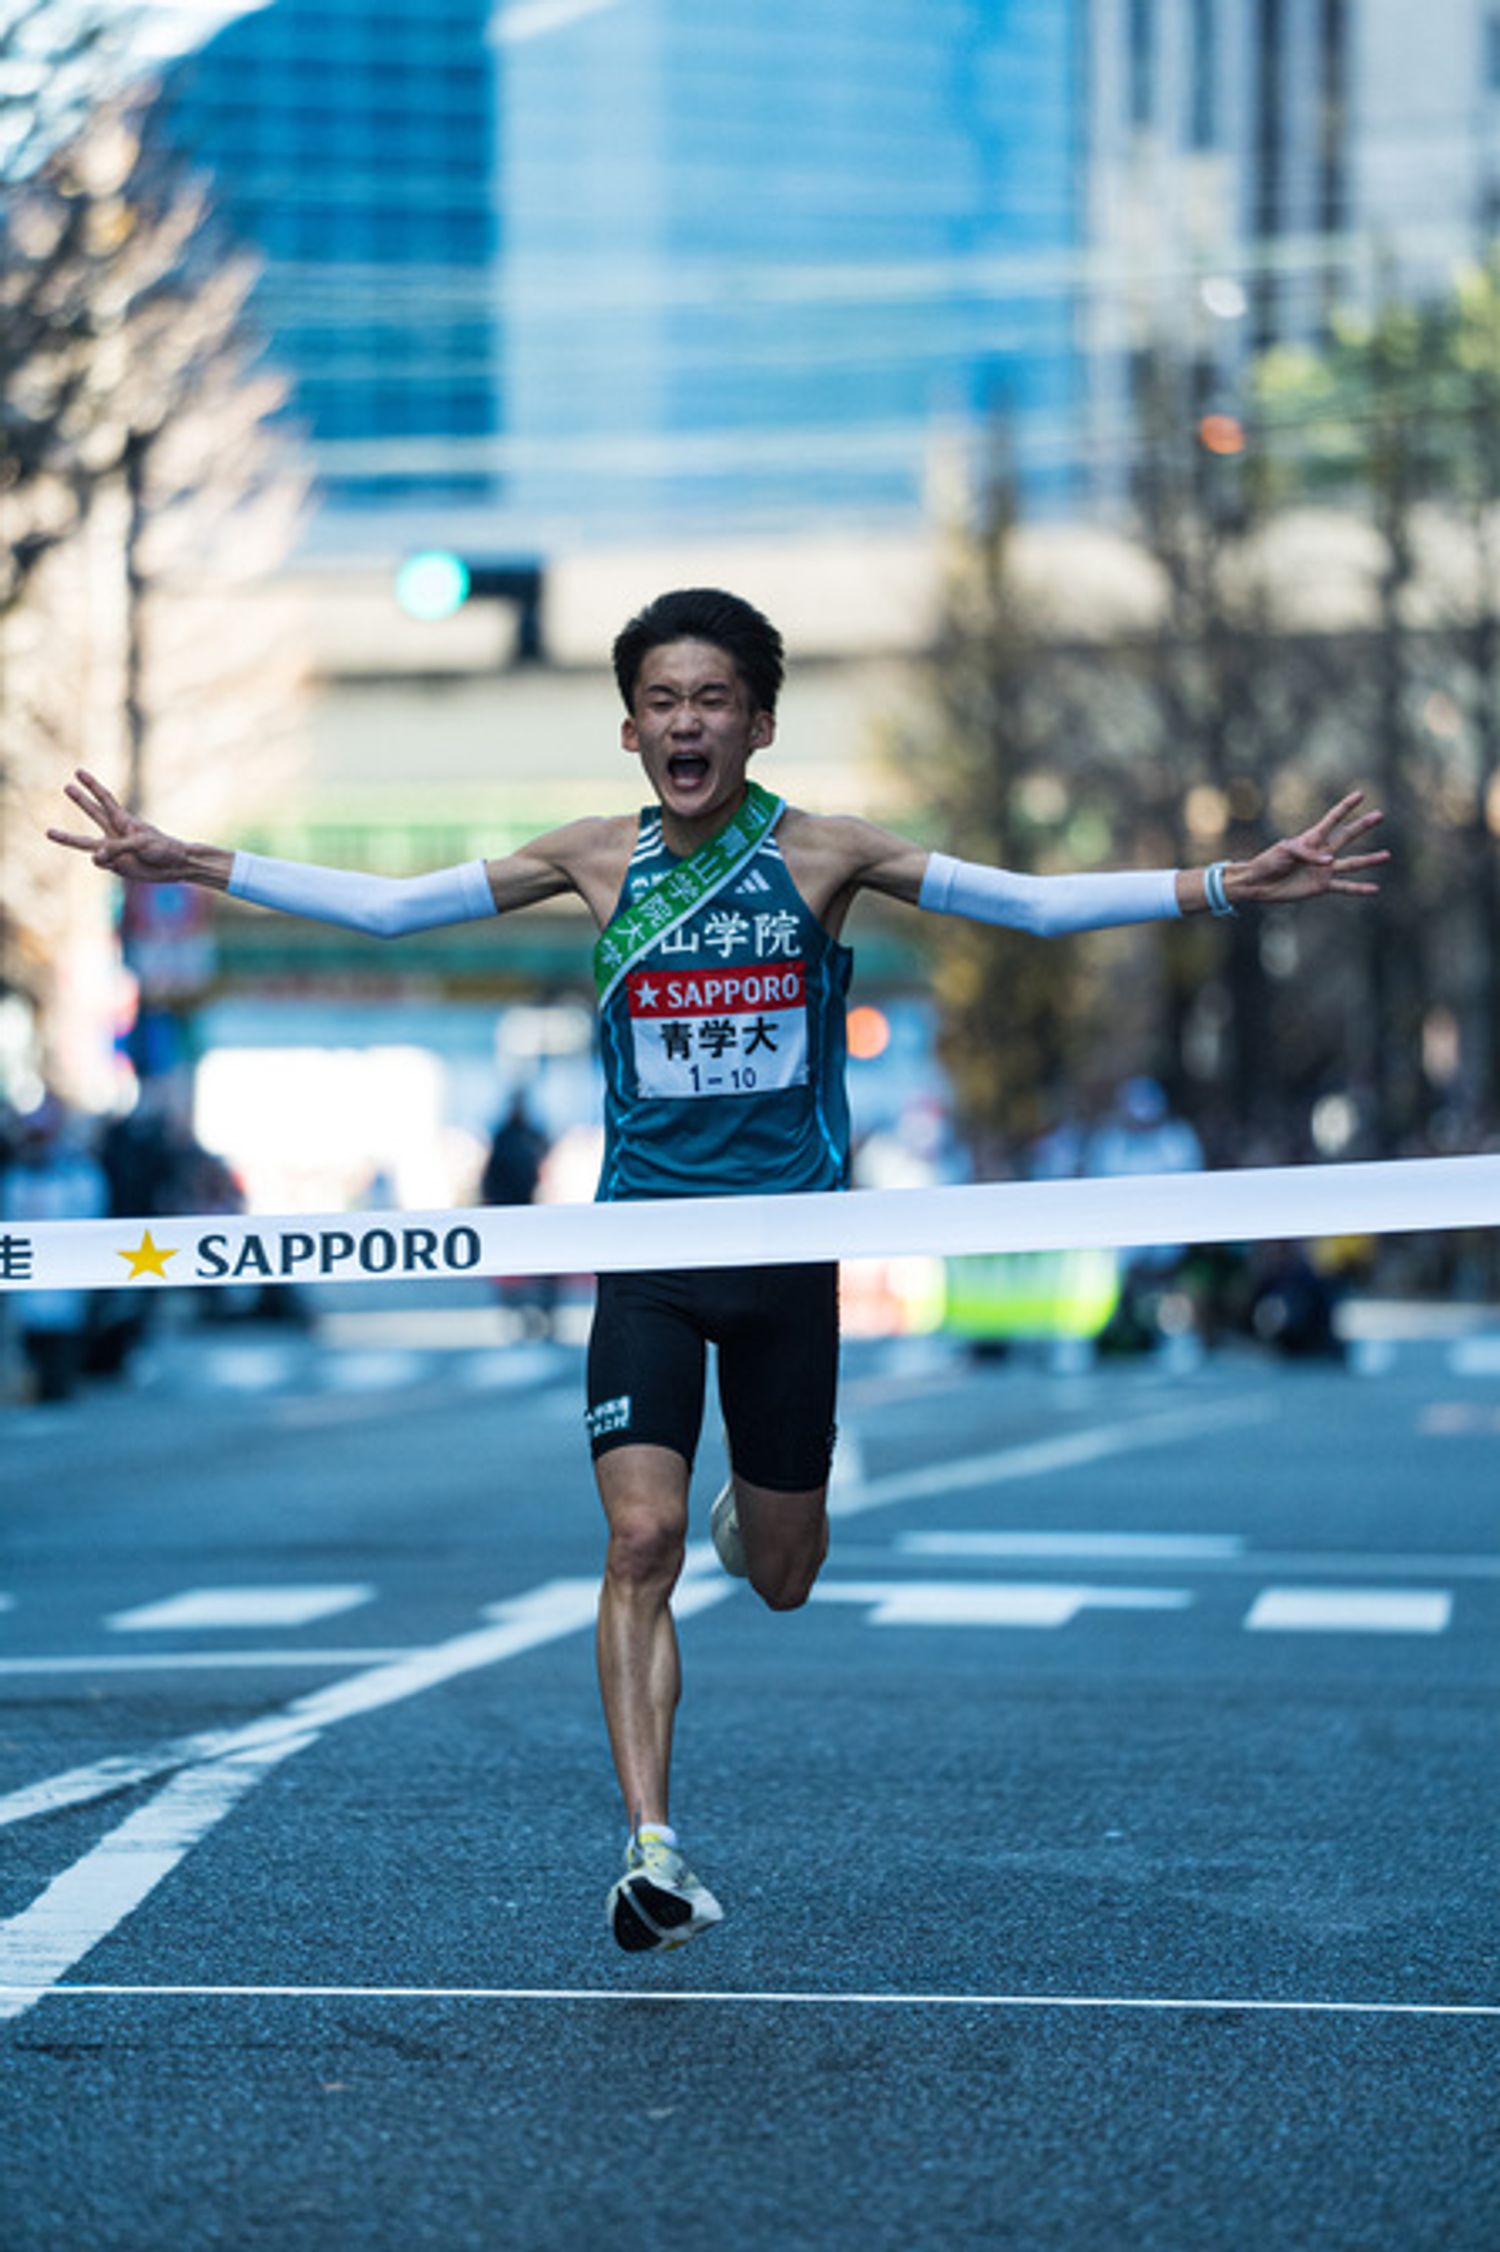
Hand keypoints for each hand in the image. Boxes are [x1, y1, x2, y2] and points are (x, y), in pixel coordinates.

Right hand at [48, 770, 199, 883]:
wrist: (175, 867)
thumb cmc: (162, 849)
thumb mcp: (141, 844)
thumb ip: (117, 848)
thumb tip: (94, 858)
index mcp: (123, 820)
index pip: (104, 799)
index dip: (91, 785)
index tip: (78, 771)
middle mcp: (115, 832)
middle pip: (93, 813)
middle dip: (80, 800)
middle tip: (66, 786)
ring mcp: (113, 850)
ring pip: (86, 843)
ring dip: (68, 839)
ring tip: (48, 831)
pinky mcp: (115, 866)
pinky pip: (100, 863)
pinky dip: (102, 863)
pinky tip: (115, 863)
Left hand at [1228, 791, 1388, 906]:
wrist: (1259, 883)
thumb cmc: (1269, 861)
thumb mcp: (1286, 851)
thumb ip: (1308, 854)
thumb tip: (1331, 862)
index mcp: (1312, 838)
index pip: (1333, 819)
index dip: (1346, 807)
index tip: (1360, 794)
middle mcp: (1322, 852)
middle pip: (1347, 836)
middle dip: (1363, 825)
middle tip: (1380, 815)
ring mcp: (1324, 869)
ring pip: (1352, 863)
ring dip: (1369, 860)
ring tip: (1387, 855)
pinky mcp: (1322, 886)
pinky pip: (1345, 887)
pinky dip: (1359, 889)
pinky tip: (1374, 889)